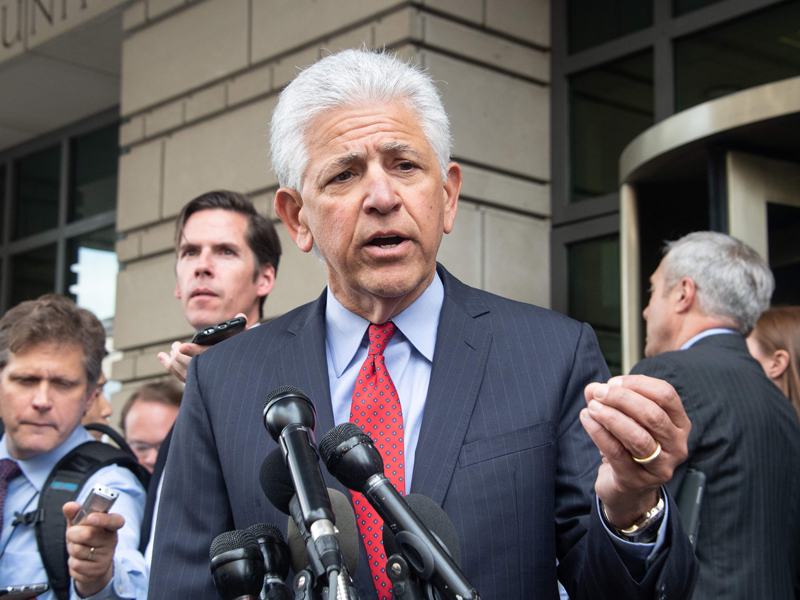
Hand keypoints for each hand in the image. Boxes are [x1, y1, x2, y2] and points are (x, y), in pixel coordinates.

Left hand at [63, 501, 124, 597]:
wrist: (91, 565)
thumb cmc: (86, 540)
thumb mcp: (80, 525)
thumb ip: (75, 514)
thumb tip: (69, 506)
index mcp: (111, 526)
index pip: (114, 520)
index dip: (103, 519)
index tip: (90, 518)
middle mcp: (112, 540)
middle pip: (88, 534)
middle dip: (73, 534)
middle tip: (73, 534)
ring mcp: (106, 556)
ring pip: (78, 549)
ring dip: (71, 548)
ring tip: (77, 548)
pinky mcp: (98, 570)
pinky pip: (76, 564)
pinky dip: (72, 561)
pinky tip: (79, 560)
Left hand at [158, 313, 247, 381]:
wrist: (240, 375)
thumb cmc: (241, 355)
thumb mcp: (243, 340)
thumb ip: (241, 328)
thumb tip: (241, 316)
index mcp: (218, 359)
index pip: (203, 355)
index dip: (192, 351)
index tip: (182, 346)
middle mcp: (208, 372)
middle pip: (186, 363)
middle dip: (178, 352)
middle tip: (177, 345)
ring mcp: (200, 378)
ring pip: (180, 370)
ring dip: (173, 358)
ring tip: (173, 349)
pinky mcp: (195, 382)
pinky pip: (178, 375)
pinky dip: (169, 366)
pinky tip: (163, 357)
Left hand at [579, 375, 689, 528]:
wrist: (627, 490)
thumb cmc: (628, 447)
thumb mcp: (625, 419)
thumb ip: (610, 400)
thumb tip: (593, 388)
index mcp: (679, 424)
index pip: (666, 395)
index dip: (638, 383)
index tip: (613, 382)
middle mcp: (676, 446)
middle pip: (653, 415)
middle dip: (622, 399)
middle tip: (598, 393)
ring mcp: (659, 466)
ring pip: (637, 436)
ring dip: (611, 416)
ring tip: (592, 407)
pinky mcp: (636, 480)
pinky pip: (616, 452)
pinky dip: (598, 432)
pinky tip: (587, 419)